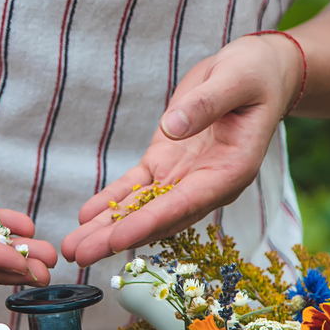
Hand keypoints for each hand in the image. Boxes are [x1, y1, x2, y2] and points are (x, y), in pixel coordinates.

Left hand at [60, 33, 301, 266]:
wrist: (256, 74)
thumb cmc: (254, 75)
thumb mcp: (236, 79)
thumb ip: (206, 104)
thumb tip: (172, 127)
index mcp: (230, 171)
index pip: (185, 204)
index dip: (150, 223)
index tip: (118, 239)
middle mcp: (206, 184)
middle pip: (158, 218)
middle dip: (117, 237)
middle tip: (80, 255)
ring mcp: (184, 177)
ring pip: (141, 208)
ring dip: (106, 228)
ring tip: (73, 248)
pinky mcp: (166, 164)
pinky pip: (135, 188)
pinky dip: (110, 201)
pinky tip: (86, 216)